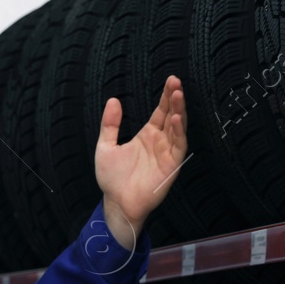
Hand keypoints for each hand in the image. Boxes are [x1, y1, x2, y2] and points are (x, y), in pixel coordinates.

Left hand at [95, 74, 190, 249]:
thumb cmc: (112, 179)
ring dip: (179, 111)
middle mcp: (160, 142)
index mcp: (147, 135)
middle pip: (171, 115)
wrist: (117, 204)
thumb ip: (110, 125)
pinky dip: (178, 132)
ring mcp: (167, 153)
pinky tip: (175, 119)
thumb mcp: (105, 147)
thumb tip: (113, 100)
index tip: (170, 80)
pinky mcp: (171, 166)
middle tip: (176, 81)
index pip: (160, 111)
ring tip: (178, 94)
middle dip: (175, 98)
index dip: (165, 96)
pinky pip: (178, 146)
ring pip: (178, 128)